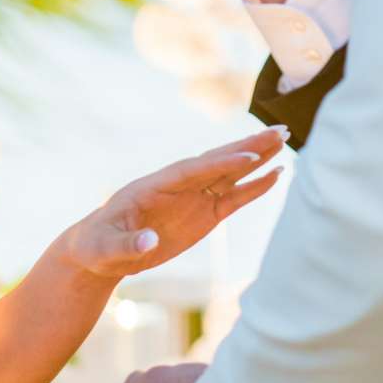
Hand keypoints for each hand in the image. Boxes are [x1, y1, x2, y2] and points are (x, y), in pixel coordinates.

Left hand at [62, 128, 286, 279]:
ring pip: (230, 174)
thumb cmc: (97, 246)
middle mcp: (178, 186)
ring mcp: (193, 198)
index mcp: (154, 186)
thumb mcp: (106, 248)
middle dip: (248, 148)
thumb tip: (149, 242)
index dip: (220, 164)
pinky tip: (275, 175)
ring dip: (257, 158)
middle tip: (281, 130)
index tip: (247, 159)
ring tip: (285, 140)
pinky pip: (233, 198)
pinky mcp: (203, 215)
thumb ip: (128, 244)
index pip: (192, 171)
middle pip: (217, 162)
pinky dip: (254, 187)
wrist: (100, 252)